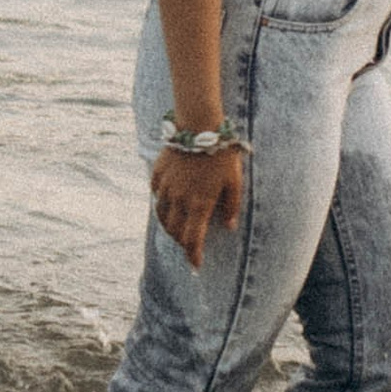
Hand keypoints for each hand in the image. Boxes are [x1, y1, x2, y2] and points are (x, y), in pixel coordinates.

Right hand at [152, 142, 245, 269]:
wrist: (199, 125)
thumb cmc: (222, 154)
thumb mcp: (234, 181)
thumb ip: (231, 206)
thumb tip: (229, 227)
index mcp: (199, 204)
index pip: (192, 240)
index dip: (193, 256)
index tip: (195, 266)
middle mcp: (179, 199)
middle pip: (174, 231)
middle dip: (181, 241)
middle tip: (189, 244)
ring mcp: (166, 186)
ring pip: (161, 215)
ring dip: (169, 226)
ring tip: (177, 228)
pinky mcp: (157, 173)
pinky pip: (156, 194)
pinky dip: (162, 203)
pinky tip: (169, 201)